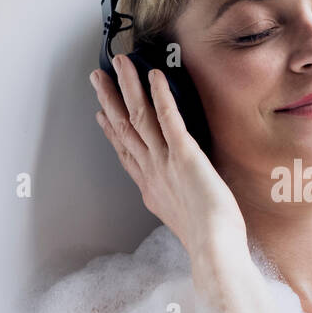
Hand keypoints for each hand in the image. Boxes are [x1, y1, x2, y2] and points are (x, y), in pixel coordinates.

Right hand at [91, 54, 245, 255]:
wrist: (213, 250)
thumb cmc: (209, 240)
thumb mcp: (183, 218)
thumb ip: (177, 202)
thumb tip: (178, 199)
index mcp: (152, 188)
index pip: (126, 152)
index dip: (112, 131)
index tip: (101, 114)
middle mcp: (153, 172)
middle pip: (125, 128)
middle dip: (110, 100)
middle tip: (97, 77)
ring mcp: (165, 162)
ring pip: (140, 117)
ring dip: (128, 87)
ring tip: (120, 62)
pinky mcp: (185, 156)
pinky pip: (169, 119)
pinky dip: (160, 96)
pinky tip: (154, 76)